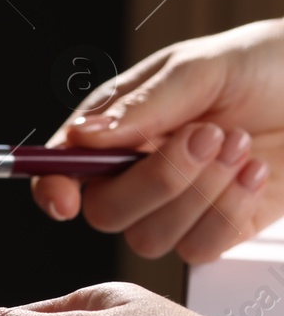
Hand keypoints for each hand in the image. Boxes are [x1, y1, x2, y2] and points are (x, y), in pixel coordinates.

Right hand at [33, 20, 283, 262]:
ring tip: (240, 144)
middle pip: (106, 212)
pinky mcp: (215, 230)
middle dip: (159, 179)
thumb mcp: (203, 67)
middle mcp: (134, 172)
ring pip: (150, 237)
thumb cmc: (270, 66)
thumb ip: (142, 105)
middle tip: (207, 134)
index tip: (67, 199)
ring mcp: (174, 207)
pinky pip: (198, 249)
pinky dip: (229, 211)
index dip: (53, 189)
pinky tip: (254, 172)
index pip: (61, 170)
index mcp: (115, 129)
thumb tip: (82, 137)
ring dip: (201, 192)